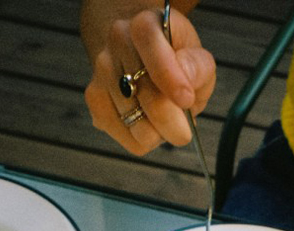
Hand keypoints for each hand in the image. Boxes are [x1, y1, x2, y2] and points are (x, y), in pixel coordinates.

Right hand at [81, 1, 214, 155]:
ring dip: (160, 133)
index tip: (186, 100)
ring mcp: (101, 73)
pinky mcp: (96, 102)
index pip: (151, 47)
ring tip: (164, 118)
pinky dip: (146, 142)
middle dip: (174, 122)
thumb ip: (197, 67)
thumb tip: (185, 87)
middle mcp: (116, 44)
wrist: (142, 59)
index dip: (169, 78)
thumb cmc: (174, 59)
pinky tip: (149, 124)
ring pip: (139, 128)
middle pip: (148, 98)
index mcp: (143, 26)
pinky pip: (130, 141)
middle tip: (184, 127)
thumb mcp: (196, 56)